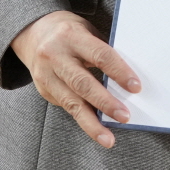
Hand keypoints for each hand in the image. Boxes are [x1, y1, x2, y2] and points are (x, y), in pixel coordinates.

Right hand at [12, 10, 140, 147]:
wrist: (33, 32)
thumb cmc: (68, 31)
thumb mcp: (86, 31)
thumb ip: (102, 51)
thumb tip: (127, 78)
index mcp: (71, 36)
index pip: (100, 55)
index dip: (119, 72)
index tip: (135, 87)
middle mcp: (55, 56)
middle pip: (83, 83)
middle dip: (105, 102)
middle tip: (124, 116)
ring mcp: (46, 75)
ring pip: (71, 102)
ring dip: (92, 122)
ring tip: (107, 137)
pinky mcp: (44, 89)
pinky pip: (66, 106)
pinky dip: (83, 118)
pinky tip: (95, 127)